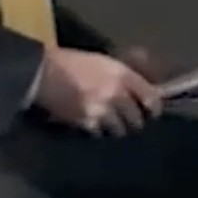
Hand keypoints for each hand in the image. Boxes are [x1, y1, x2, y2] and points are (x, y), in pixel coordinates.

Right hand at [37, 48, 162, 136]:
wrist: (43, 73)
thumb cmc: (73, 63)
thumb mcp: (104, 63)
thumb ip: (124, 77)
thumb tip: (142, 90)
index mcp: (122, 75)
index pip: (151, 97)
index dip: (154, 108)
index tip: (152, 113)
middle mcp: (116, 93)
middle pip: (136, 118)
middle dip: (135, 121)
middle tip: (131, 122)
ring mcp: (101, 110)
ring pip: (119, 129)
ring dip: (117, 130)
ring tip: (112, 128)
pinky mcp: (85, 122)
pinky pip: (99, 133)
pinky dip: (98, 132)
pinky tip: (94, 128)